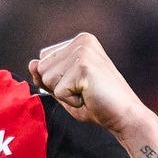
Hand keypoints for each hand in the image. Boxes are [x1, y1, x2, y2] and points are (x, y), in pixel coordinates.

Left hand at [29, 32, 150, 134]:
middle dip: (58, 87)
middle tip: (85, 90)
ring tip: (87, 93)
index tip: (80, 84)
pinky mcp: (84, 67)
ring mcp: (83, 52)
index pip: (43, 60)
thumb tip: (32, 63)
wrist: (125, 116)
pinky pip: (58, 91)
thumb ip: (45, 75)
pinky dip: (71, 101)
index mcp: (80, 41)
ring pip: (47, 79)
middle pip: (42, 68)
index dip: (56, 80)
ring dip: (64, 94)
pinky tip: (90, 97)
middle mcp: (82, 41)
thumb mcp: (64, 87)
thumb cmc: (96, 102)